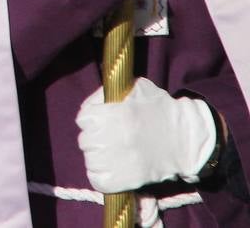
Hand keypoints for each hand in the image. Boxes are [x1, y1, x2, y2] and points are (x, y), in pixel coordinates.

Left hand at [77, 78, 217, 191]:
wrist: (186, 140)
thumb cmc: (161, 110)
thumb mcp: (134, 89)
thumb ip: (106, 94)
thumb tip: (92, 105)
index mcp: (109, 115)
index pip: (83, 119)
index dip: (93, 120)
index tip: (104, 122)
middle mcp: (109, 138)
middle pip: (86, 140)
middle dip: (97, 138)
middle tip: (113, 139)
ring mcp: (114, 162)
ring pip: (91, 160)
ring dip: (99, 157)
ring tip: (117, 153)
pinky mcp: (122, 181)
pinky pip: (98, 180)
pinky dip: (102, 176)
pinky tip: (115, 169)